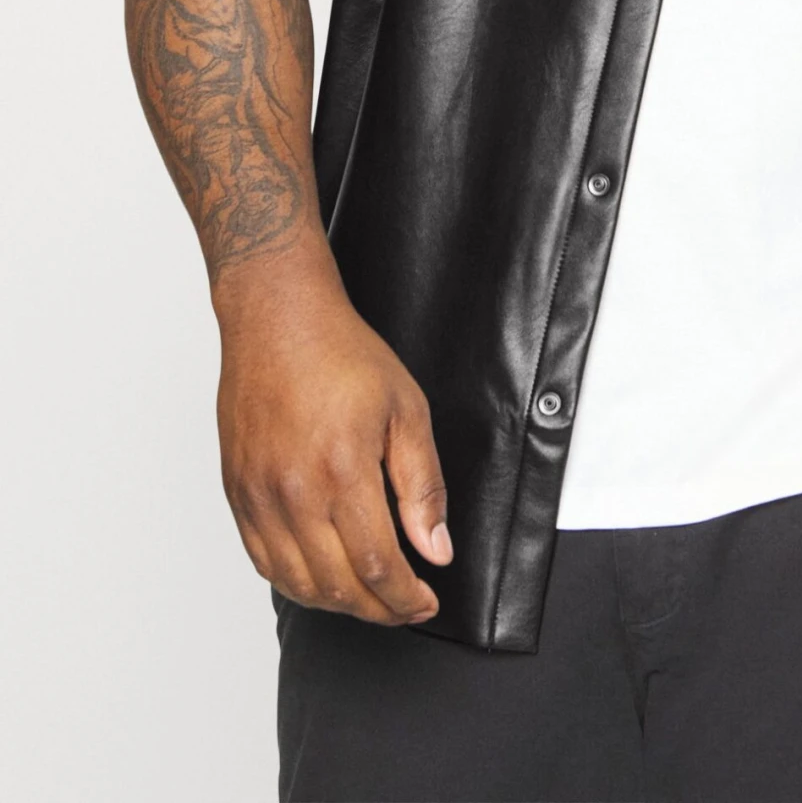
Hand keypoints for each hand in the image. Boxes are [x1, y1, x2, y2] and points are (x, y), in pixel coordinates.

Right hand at [215, 256, 451, 625]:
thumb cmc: (342, 354)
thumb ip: (422, 486)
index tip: (426, 602)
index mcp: (342, 471)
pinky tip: (322, 578)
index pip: (378, 567)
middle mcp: (294, 493)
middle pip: (338, 586)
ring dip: (339, 604)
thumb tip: (435, 549)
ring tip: (370, 597)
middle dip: (380, 610)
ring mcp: (259, 497)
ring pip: (298, 584)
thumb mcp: (406, 409)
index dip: (406, 599)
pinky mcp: (237, 494)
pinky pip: (263, 562)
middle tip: (406, 606)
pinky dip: (296, 584)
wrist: (277, 320)